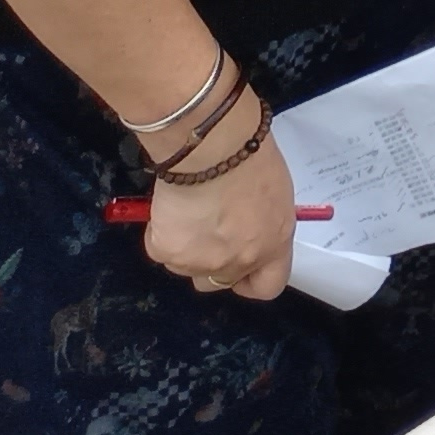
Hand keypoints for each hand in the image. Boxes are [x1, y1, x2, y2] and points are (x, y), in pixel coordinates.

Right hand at [144, 117, 295, 302]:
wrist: (213, 148)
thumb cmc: (249, 155)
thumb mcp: (273, 192)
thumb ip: (262, 222)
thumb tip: (249, 225)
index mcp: (273, 244)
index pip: (267, 286)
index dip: (251, 280)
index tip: (241, 269)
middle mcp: (239, 262)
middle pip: (219, 281)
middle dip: (211, 260)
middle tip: (207, 228)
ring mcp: (201, 262)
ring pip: (186, 266)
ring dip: (185, 245)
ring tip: (190, 208)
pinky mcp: (169, 253)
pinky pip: (160, 249)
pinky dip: (162, 232)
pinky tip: (172, 205)